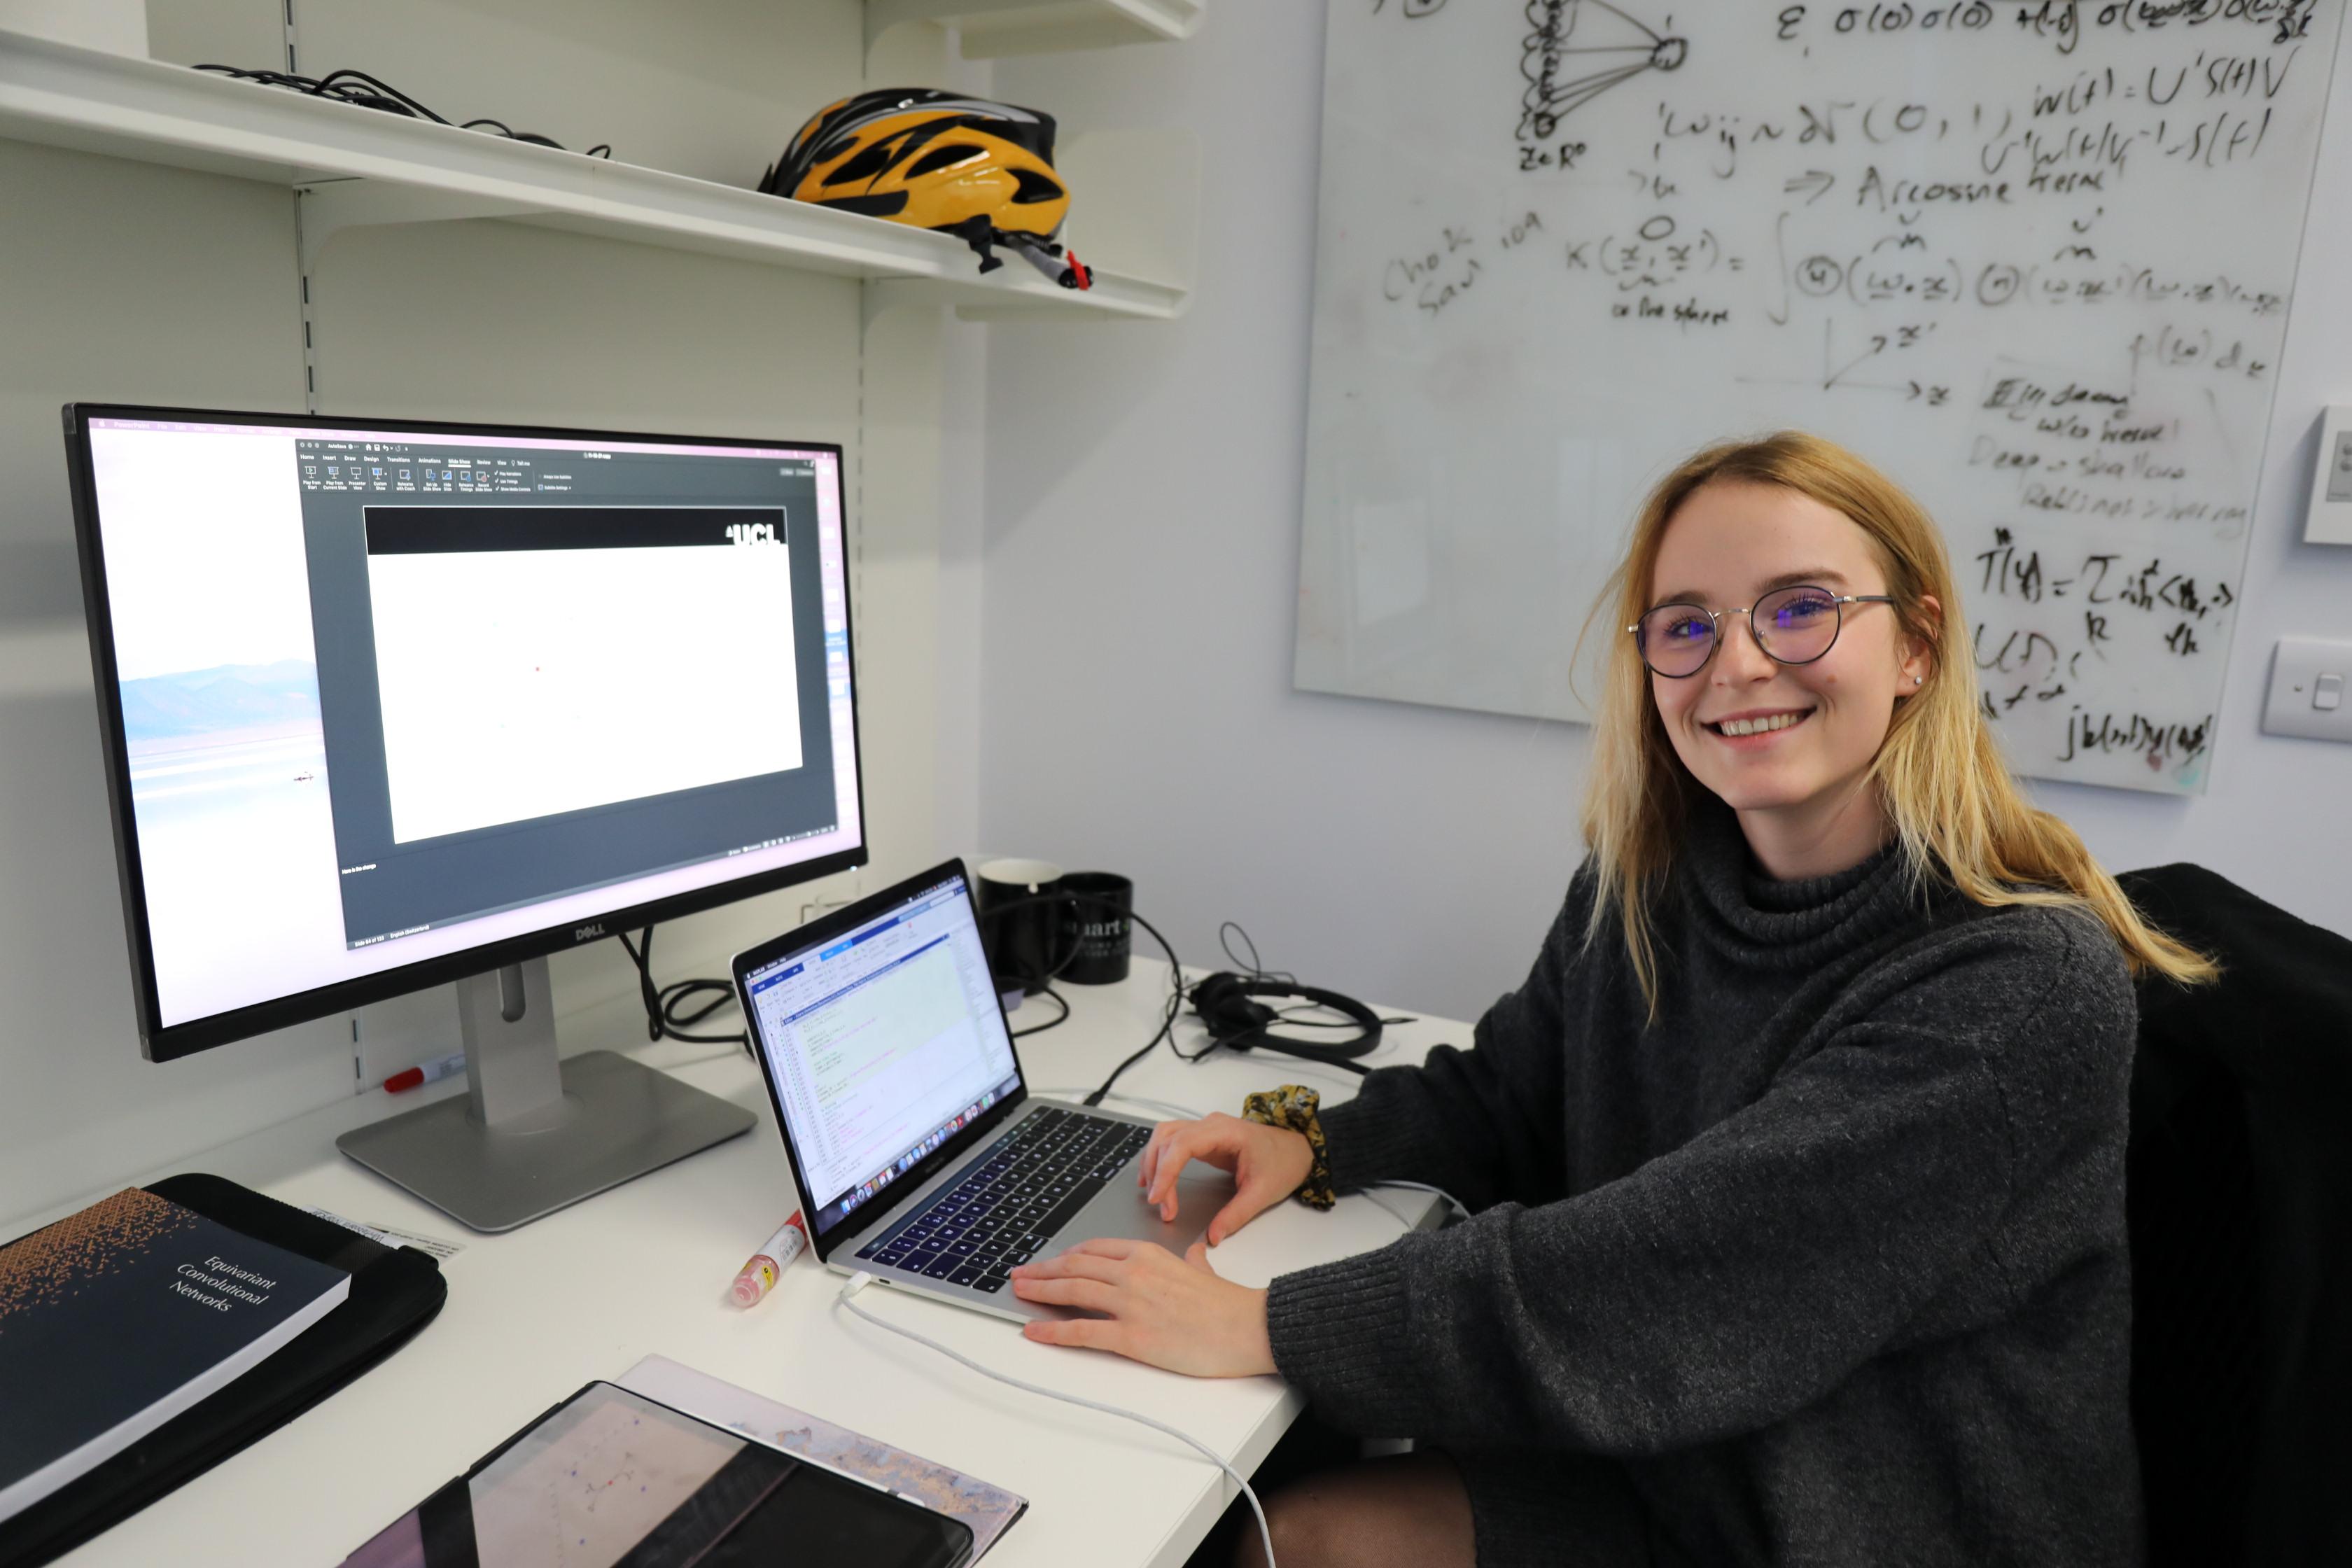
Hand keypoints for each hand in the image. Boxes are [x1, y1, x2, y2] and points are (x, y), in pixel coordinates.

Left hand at [1010, 1237, 1275, 1377]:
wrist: (1246, 1327)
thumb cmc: (1227, 1303)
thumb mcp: (1202, 1267)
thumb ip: (1190, 1258)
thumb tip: (1192, 1254)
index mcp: (1147, 1253)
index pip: (1093, 1249)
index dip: (1065, 1256)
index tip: (1049, 1261)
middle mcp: (1133, 1272)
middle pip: (1075, 1266)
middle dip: (1042, 1270)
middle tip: (1020, 1275)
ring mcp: (1130, 1303)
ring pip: (1072, 1290)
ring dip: (1040, 1291)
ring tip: (1019, 1293)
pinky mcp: (1132, 1335)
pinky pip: (1082, 1331)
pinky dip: (1053, 1330)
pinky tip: (1034, 1330)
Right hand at [1139, 1113, 1312, 1244]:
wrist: (1296, 1149)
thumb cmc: (1283, 1164)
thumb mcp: (1262, 1193)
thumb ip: (1236, 1215)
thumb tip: (1212, 1236)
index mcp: (1225, 1132)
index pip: (1182, 1144)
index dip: (1166, 1171)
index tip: (1159, 1198)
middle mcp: (1211, 1125)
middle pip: (1167, 1138)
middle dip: (1157, 1172)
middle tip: (1160, 1206)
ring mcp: (1206, 1130)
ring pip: (1165, 1136)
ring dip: (1153, 1163)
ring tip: (1153, 1194)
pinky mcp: (1204, 1139)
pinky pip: (1172, 1142)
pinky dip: (1159, 1159)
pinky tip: (1154, 1179)